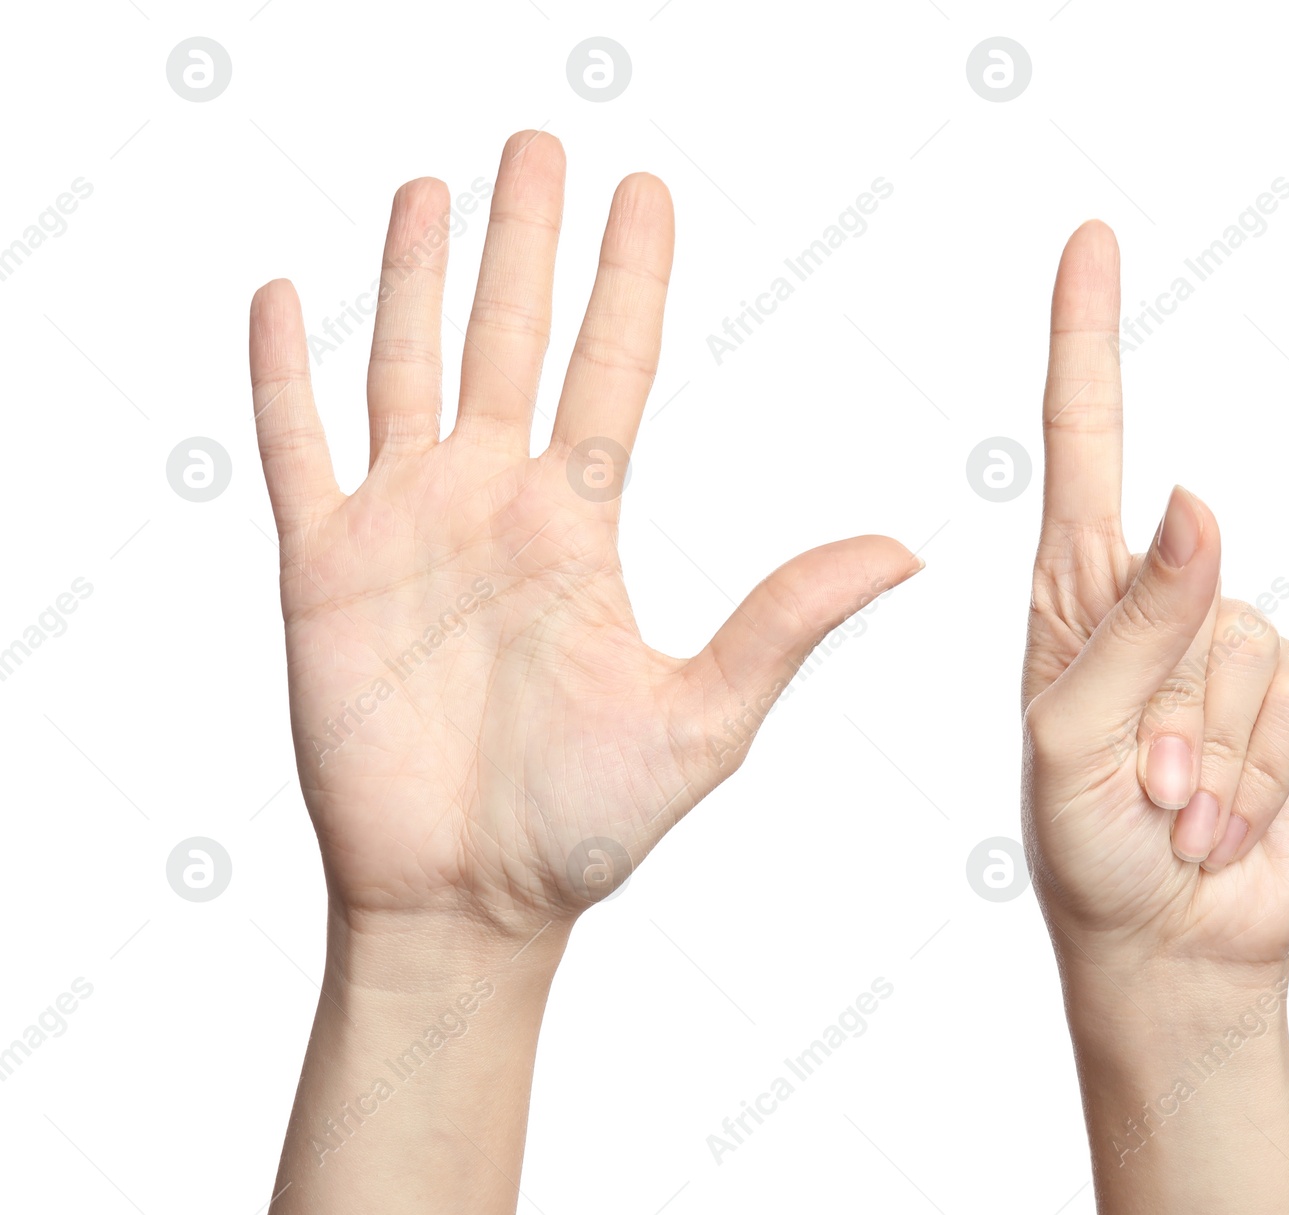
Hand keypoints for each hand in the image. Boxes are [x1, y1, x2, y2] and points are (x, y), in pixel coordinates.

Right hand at [248, 131, 920, 937]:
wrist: (470, 901)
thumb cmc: (586, 826)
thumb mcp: (705, 715)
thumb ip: (788, 620)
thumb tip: (907, 549)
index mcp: (581, 529)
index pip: (612, 369)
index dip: (628, 279)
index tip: (646, 190)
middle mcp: (494, 507)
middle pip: (509, 340)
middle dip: (524, 241)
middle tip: (542, 143)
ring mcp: (405, 530)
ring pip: (404, 368)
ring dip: (416, 279)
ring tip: (431, 189)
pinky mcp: (322, 570)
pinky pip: (296, 449)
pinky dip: (284, 377)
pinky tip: (286, 298)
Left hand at [1022, 221, 1288, 972]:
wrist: (1164, 948)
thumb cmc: (1085, 851)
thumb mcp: (1071, 741)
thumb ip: (1132, 622)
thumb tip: (1195, 499)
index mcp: (1073, 601)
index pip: (1084, 449)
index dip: (1086, 344)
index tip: (1089, 244)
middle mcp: (1155, 608)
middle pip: (1193, 574)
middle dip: (1164, 702)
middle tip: (1134, 784)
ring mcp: (1228, 652)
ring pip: (1252, 642)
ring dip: (1209, 752)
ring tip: (1171, 807)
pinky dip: (1260, 772)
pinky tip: (1224, 816)